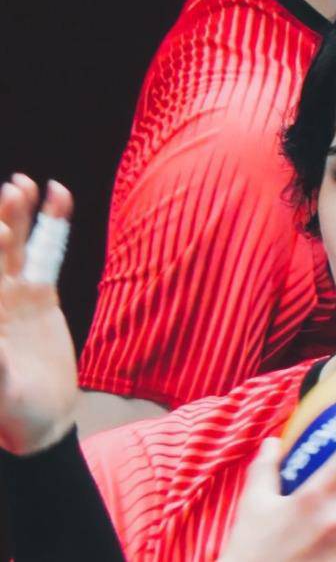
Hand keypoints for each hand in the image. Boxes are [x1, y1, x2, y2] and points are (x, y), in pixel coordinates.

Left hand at [0, 174, 76, 455]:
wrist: (41, 422)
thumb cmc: (11, 412)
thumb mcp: (1, 386)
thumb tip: (1, 332)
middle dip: (0, 220)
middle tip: (10, 191)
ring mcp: (15, 293)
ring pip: (16, 245)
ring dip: (20, 215)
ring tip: (23, 184)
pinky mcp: (40, 296)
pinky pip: (48, 255)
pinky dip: (53, 228)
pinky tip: (58, 198)